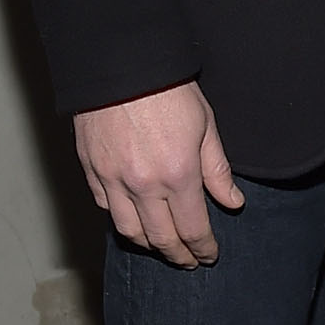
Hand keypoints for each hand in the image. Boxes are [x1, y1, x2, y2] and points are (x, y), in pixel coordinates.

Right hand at [73, 82, 244, 266]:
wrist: (120, 63)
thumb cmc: (167, 89)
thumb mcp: (206, 125)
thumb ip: (218, 170)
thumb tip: (233, 203)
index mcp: (177, 174)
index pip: (193, 229)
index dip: (204, 248)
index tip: (209, 255)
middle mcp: (143, 185)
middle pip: (161, 239)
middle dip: (179, 255)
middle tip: (189, 261)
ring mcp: (113, 180)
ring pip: (130, 231)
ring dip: (149, 245)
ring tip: (163, 246)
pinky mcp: (91, 170)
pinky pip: (105, 208)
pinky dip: (121, 219)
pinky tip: (134, 218)